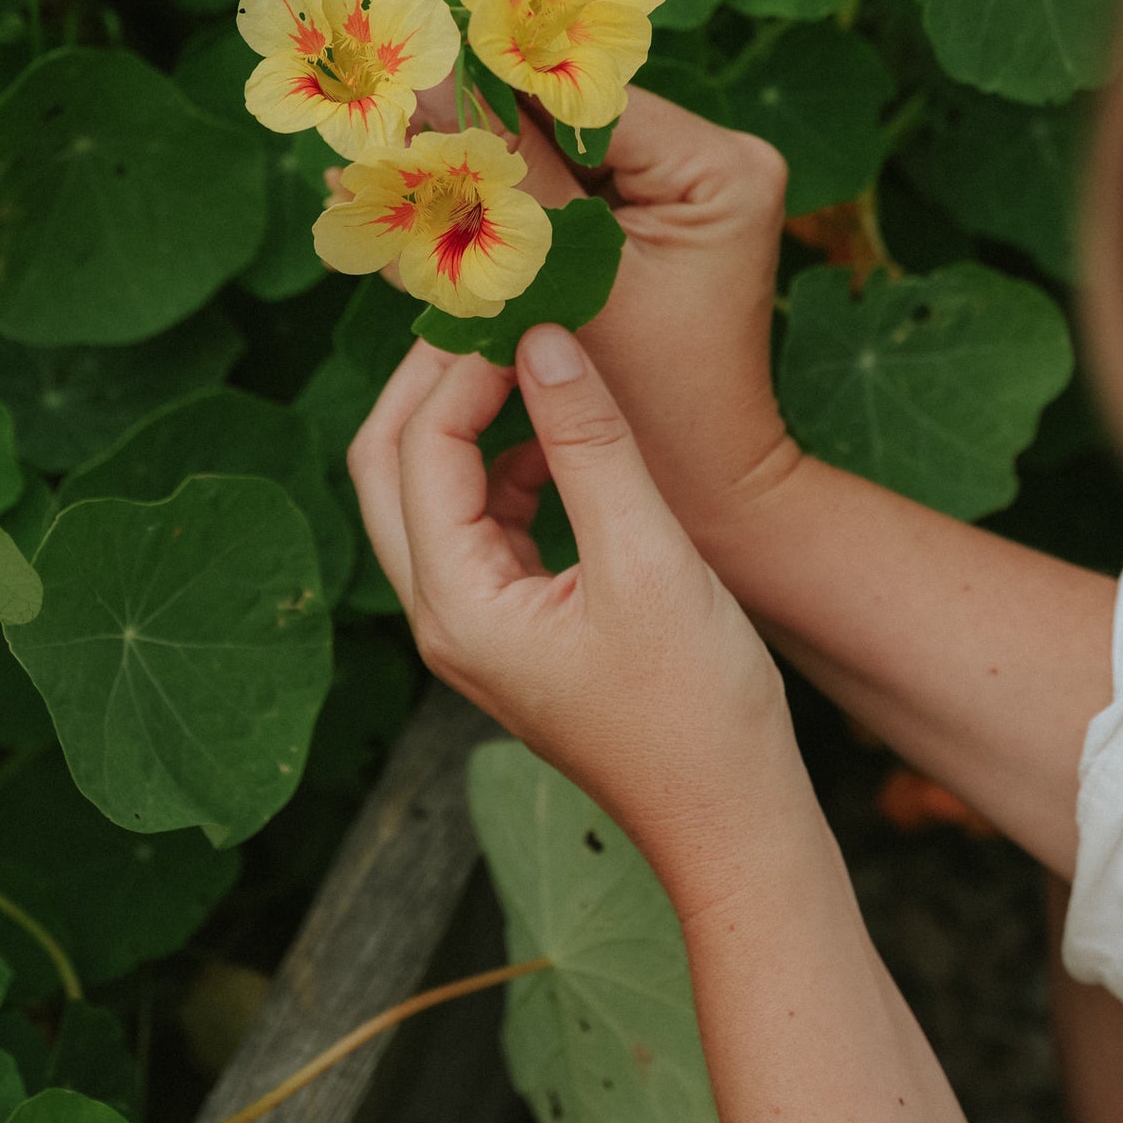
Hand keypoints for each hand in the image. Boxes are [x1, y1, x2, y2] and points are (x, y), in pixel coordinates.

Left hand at [348, 324, 786, 905]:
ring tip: (528, 352)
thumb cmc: (698, 709)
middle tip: (491, 311)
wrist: (732, 821)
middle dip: (430, 381)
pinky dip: (506, 464)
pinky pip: (481, 522)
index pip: (421, 447)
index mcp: (457, 605)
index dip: (463, 363)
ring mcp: (474, 626)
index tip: (519, 301)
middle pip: (389, 466)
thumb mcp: (648, 556)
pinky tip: (563, 436)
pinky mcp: (513, 627)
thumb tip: (544, 335)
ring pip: (430, 491)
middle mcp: (443, 616)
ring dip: (465, 418)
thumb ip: (589, 441)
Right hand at [415, 84, 797, 546]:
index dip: (487, 90)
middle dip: (469, 138)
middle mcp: (709, 160)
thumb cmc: (654, 409)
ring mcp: (682, 190)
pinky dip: (498, 216)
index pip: (583, 98)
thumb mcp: (570, 286)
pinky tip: (419, 222)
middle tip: (375, 137)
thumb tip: (428, 83)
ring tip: (376, 181)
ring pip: (553, 160)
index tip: (399, 85)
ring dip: (472, 178)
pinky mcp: (652, 223)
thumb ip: (506, 183)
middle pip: (565, 123)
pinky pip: (562, 200)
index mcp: (716, 166)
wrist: (709, 494)